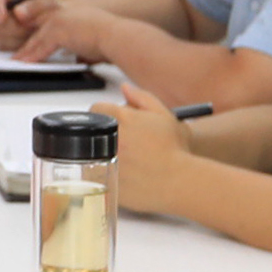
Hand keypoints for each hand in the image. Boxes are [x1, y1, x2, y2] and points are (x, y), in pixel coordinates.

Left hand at [10, 0, 127, 63]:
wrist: (116, 36)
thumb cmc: (112, 39)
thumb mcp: (94, 39)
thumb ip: (83, 45)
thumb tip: (81, 56)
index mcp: (72, 14)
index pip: (50, 25)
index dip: (39, 36)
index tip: (30, 45)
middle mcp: (63, 15)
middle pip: (39, 30)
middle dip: (27, 44)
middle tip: (18, 54)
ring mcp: (59, 22)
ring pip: (36, 39)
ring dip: (25, 52)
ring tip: (17, 61)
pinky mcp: (57, 32)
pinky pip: (40, 47)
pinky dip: (31, 56)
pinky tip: (24, 63)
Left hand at [98, 80, 199, 212]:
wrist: (180, 183)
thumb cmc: (175, 150)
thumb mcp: (164, 116)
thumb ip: (142, 98)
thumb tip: (125, 88)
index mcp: (122, 119)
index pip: (96, 108)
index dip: (105, 114)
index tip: (112, 122)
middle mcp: (110, 139)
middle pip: (92, 130)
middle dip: (104, 133)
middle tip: (123, 142)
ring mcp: (105, 162)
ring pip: (91, 153)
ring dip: (102, 154)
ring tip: (127, 161)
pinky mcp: (104, 183)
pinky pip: (96, 175)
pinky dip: (105, 174)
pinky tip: (125, 176)